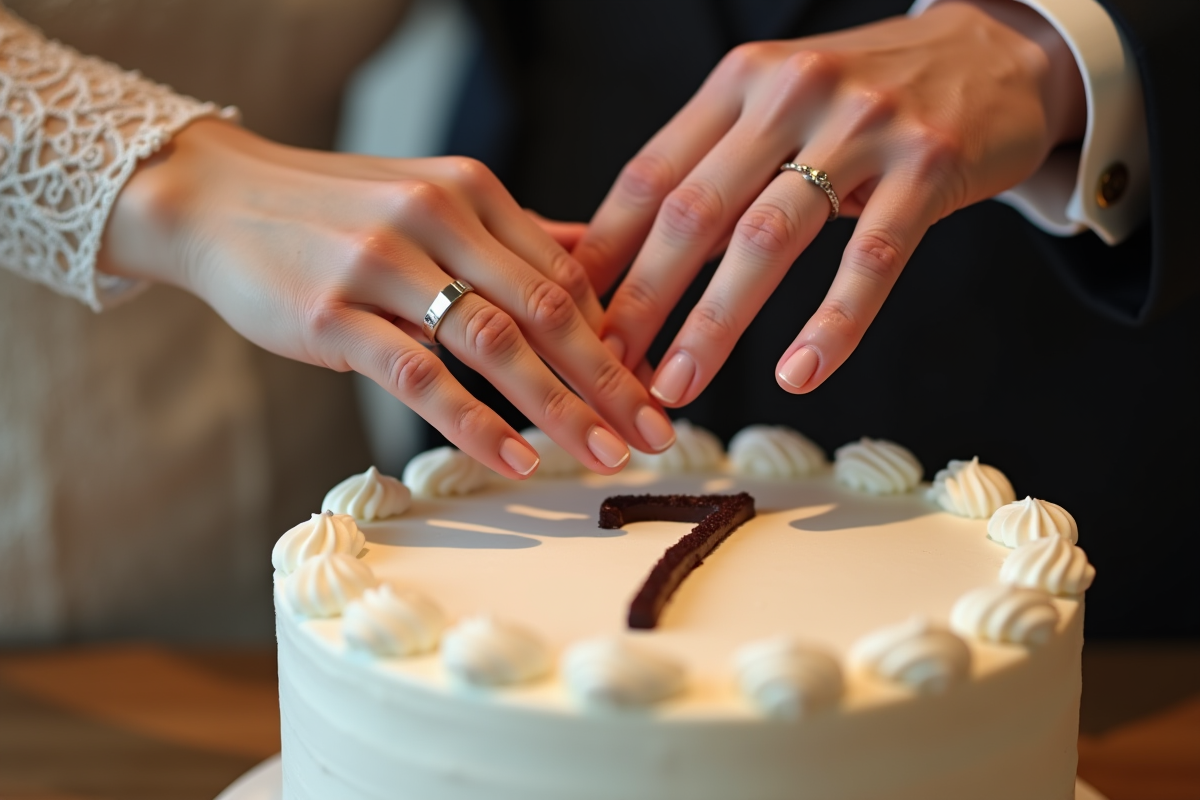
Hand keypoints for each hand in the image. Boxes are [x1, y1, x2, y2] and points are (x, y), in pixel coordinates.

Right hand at [98, 120, 678, 477]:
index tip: (650, 394)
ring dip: (560, 408)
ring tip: (604, 457)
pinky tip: (515, 459)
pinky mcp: (334, 315)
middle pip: (548, 312)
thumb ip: (511, 234)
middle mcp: (436, 218)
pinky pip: (419, 376)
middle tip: (656, 438)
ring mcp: (383, 265)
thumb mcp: (429, 200)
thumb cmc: (335, 211)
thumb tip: (593, 259)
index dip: (615, 341)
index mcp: (471, 192)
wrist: (217, 199)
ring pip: (494, 344)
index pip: (566, 275)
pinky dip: (475, 422)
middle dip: (610, 382)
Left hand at [574, 0, 1085, 403]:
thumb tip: (629, 262)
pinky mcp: (930, 163)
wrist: (996, 50)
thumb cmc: (868, 97)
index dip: (605, 254)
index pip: (651, 176)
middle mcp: (791, 92)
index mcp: (739, 82)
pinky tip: (799, 374)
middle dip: (641, 300)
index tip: (570, 319)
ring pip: (768, 238)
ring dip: (715, 324)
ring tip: (678, 387)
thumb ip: (713, 172)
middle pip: (694, 211)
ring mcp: (863, 125)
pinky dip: (832, 323)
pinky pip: (870, 257)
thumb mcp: (779, 110)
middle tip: (608, 369)